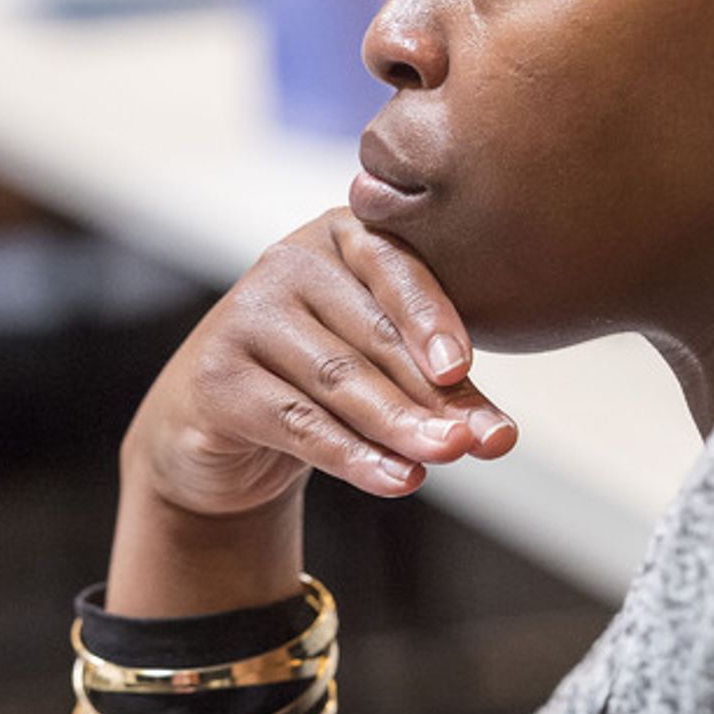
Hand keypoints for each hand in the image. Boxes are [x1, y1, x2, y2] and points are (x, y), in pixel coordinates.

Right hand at [107, 210, 516, 614]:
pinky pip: (297, 420)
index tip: (464, 369)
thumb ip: (441, 388)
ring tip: (449, 455)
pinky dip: (353, 456)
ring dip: (399, 424)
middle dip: (431, 393)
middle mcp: (288, 261)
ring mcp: (244, 315)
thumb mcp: (387, 366)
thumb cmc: (326, 377)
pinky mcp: (216, 377)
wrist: (222, 422)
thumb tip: (497, 436)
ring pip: (338, 378)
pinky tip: (398, 479)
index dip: (433, 318)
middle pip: (373, 334)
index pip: (396, 269)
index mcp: (343, 234)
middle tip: (478, 439)